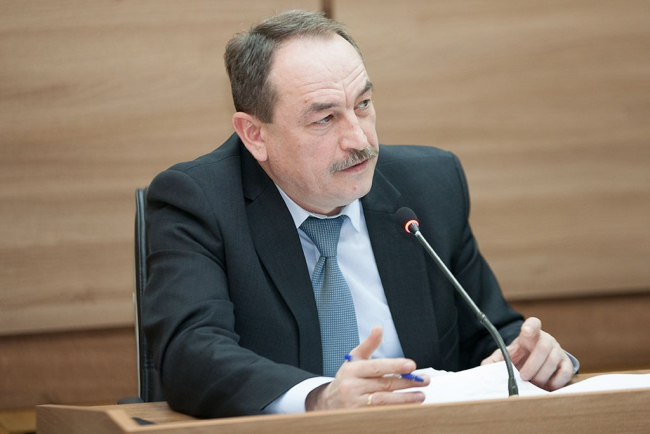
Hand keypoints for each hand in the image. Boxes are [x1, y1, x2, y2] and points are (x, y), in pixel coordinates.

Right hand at [306, 326, 429, 410]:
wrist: (327, 403)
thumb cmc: (346, 379)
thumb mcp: (354, 360)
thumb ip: (369, 345)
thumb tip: (379, 328)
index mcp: (352, 370)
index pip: (376, 367)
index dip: (395, 366)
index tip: (412, 366)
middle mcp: (352, 387)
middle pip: (384, 384)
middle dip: (406, 382)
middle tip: (423, 380)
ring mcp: (355, 404)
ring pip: (384, 401)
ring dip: (404, 399)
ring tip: (420, 396)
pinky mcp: (359, 416)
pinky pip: (380, 413)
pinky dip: (395, 410)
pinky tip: (407, 407)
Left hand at [480, 317, 573, 390]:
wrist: (535, 363)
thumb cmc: (520, 358)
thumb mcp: (506, 356)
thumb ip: (494, 360)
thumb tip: (485, 367)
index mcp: (530, 335)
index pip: (533, 324)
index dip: (530, 326)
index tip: (525, 331)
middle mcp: (546, 340)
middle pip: (543, 346)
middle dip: (533, 363)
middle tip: (524, 376)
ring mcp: (558, 351)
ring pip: (553, 361)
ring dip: (541, 375)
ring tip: (532, 384)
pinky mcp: (566, 364)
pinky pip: (565, 372)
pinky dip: (556, 382)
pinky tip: (546, 386)